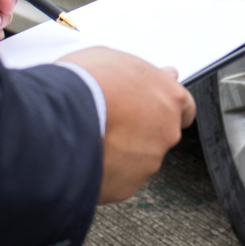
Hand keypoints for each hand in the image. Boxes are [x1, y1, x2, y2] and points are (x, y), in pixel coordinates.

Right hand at [58, 47, 196, 203]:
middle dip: (141, 131)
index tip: (154, 111)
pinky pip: (117, 180)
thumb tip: (161, 74)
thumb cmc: (87, 82)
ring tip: (92, 138)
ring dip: (122, 152)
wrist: (59, 118)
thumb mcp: (117, 59)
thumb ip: (144, 73)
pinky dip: (105, 172)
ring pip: (138, 159)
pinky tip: (86, 157)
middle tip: (113, 122)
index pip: (184, 108)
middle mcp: (167, 131)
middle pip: (160, 135)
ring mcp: (148, 161)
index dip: (165, 109)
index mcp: (170, 97)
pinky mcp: (127, 186)